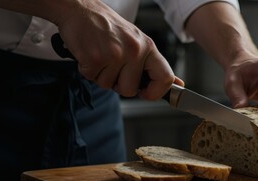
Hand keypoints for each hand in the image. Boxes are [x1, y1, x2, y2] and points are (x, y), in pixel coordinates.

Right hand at [53, 0, 179, 98]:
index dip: (157, 93)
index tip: (146, 93)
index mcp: (148, 47)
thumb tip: (177, 84)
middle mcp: (134, 51)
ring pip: (109, 86)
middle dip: (119, 83)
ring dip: (102, 75)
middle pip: (130, 90)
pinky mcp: (95, 59)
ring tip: (101, 56)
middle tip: (113, 65)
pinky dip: (89, 70)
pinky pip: (93, 79)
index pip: (165, 78)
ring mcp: (114, 55)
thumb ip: (155, 65)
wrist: (80, 9)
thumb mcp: (138, 41)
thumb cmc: (108, 26)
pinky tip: (90, 55)